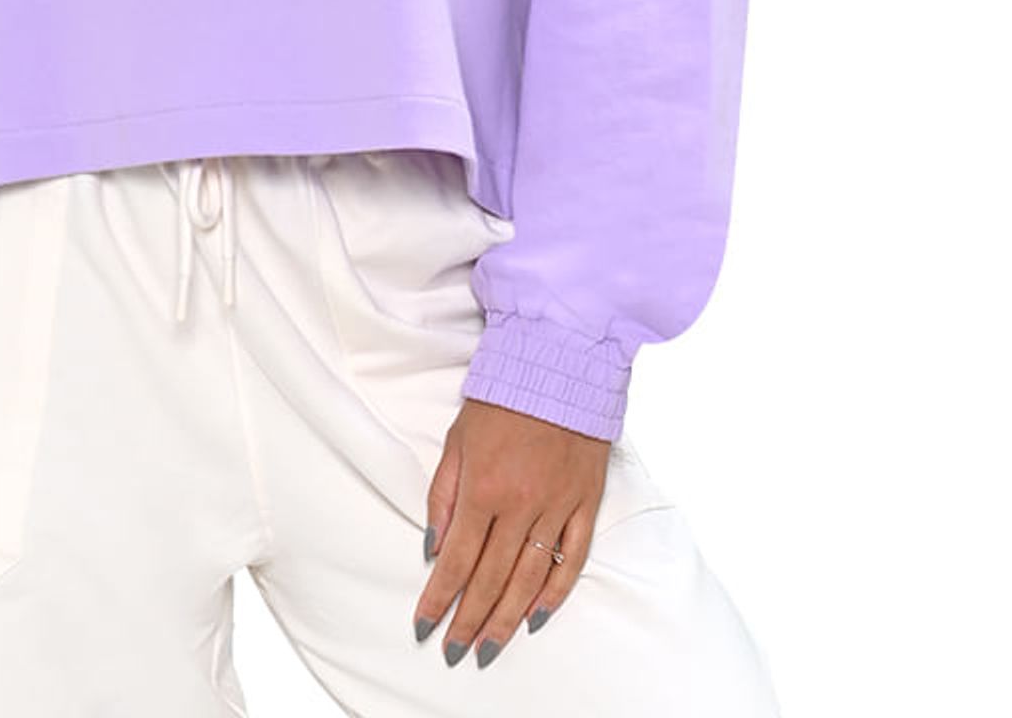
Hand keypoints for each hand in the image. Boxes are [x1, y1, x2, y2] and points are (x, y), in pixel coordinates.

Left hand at [413, 395, 612, 669]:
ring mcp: (557, 506)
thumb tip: (434, 546)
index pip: (457, 559)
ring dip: (508, 617)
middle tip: (456, 650)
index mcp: (483, 487)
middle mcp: (520, 504)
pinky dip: (556, 590)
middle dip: (470, 619)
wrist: (560, 362)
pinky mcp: (586, 502)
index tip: (425, 624)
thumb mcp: (457, 437)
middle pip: (492, 577)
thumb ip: (443, 493)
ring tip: (491, 645)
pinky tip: (538, 614)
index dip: (439, 597)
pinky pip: (572, 557)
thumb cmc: (502, 395)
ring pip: (530, 577)